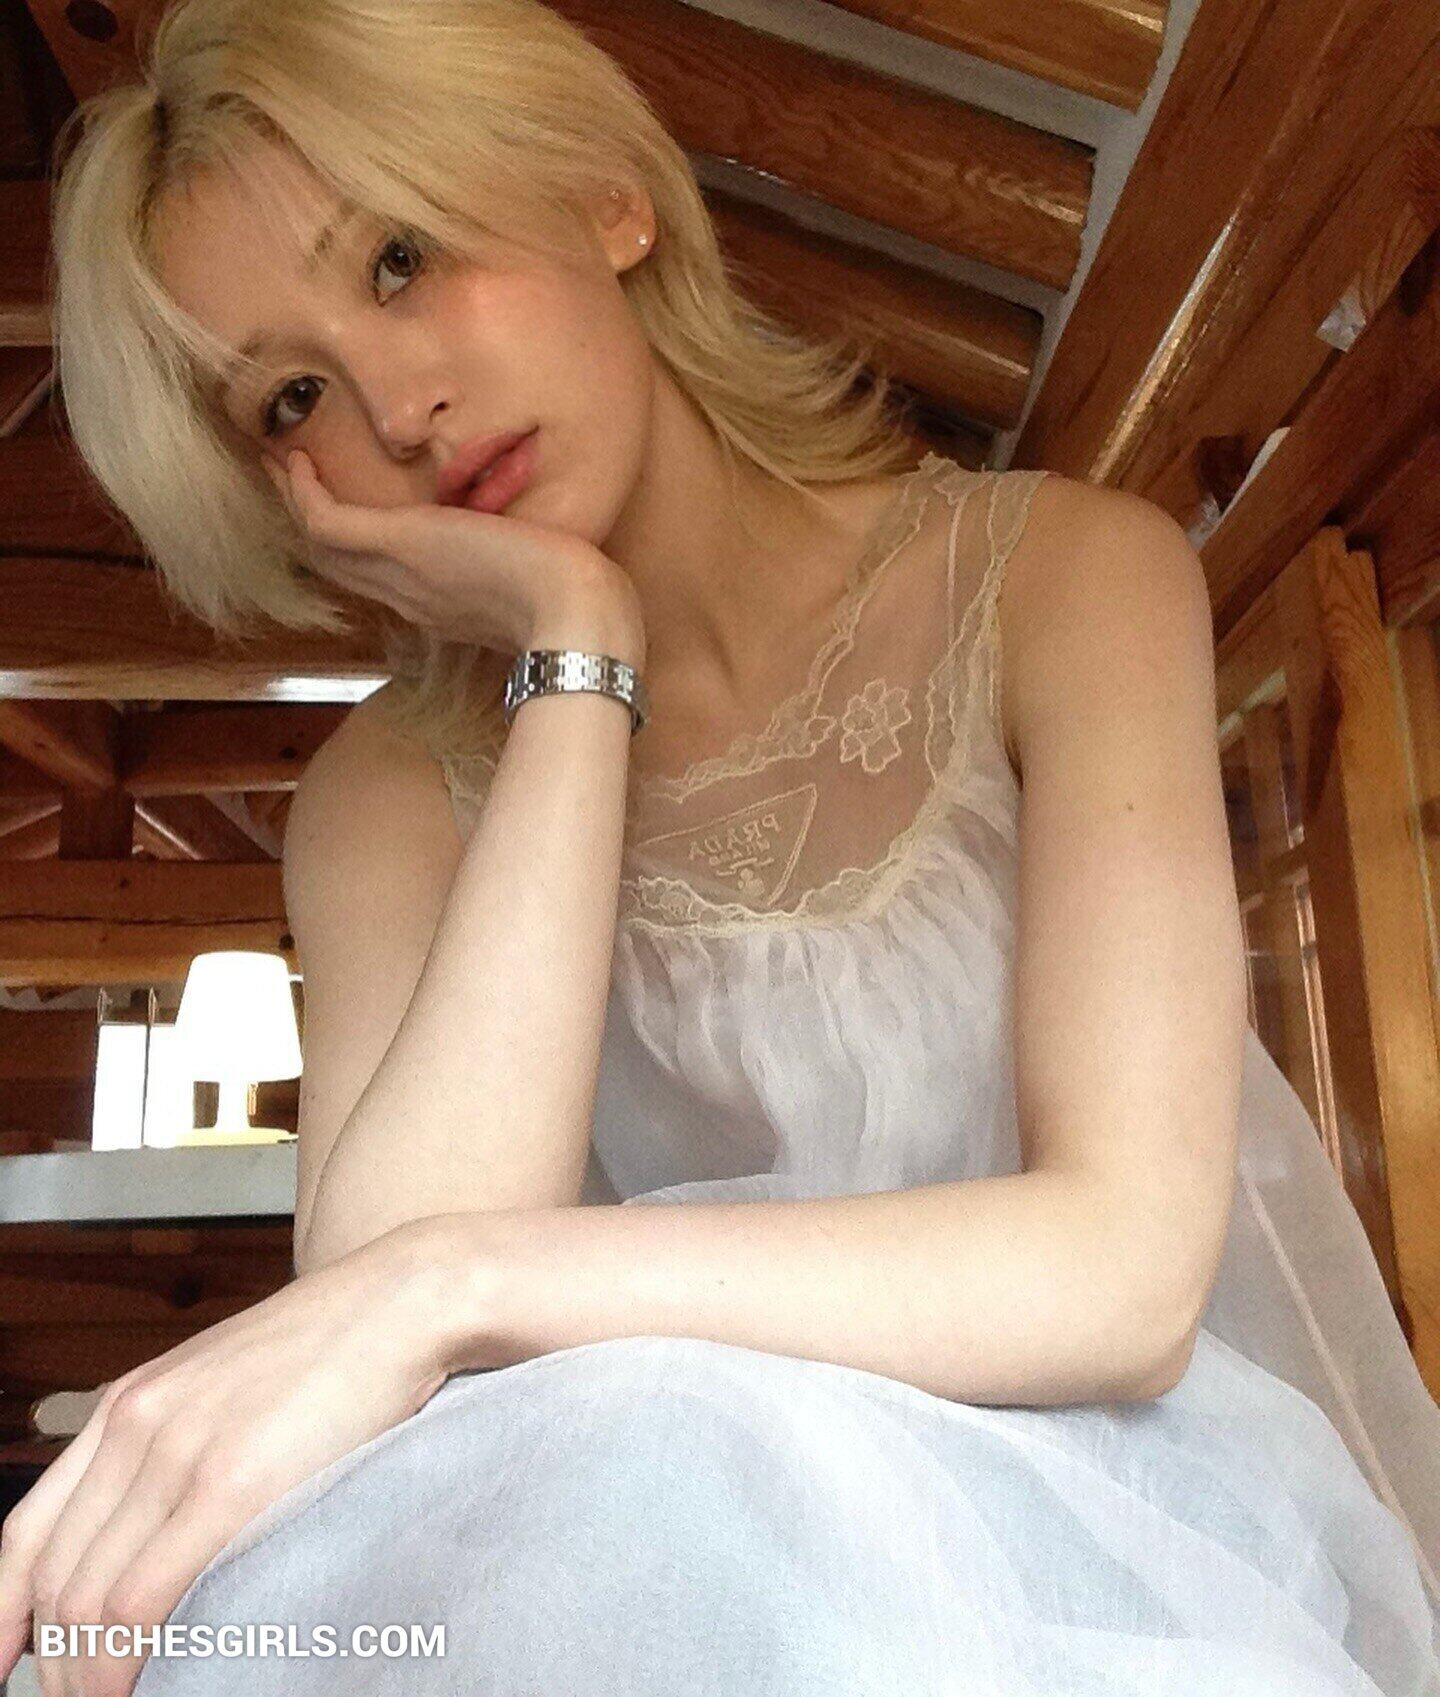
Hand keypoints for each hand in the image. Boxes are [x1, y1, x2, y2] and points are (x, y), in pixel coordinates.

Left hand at [0, 1220, 467, 1696]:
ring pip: (87, 1603)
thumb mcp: (224, 1381)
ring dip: (91, 1677)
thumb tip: (149, 1533)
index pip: (27, 1535)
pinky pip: (142, 1601)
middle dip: (58, 1664)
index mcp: (129, 1403)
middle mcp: (136, 1425)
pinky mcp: (229, 1483)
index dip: (4, 1617)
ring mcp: (178, 1453)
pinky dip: (128, 1661)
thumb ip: (175, 1441)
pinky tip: (149, 1683)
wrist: (398, 1301)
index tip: (9, 1666)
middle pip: (53, 1581)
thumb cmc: (330, 1347)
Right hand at [265, 449, 645, 667]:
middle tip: (286, 480)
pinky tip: (296, 459)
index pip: (384, 581)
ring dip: (295, 502)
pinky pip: (325, 522)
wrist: (577, 616)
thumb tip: (540, 558)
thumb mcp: (543, 586)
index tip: (345, 514)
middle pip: (340, 566)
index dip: (355, 550)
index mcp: (442, 608)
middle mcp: (410, 598)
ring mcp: (399, 575)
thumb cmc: (578, 603)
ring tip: (277, 463)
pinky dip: (304, 493)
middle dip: (309, 523)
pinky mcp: (398, 545)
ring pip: (323, 546)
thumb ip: (526, 576)